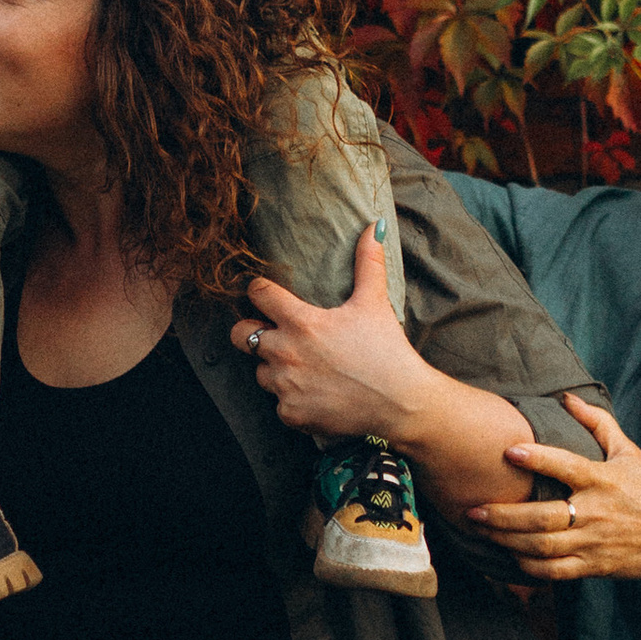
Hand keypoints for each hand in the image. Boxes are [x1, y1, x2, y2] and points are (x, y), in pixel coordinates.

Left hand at [237, 228, 431, 435]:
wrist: (401, 402)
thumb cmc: (387, 350)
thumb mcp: (375, 302)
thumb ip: (368, 262)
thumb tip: (375, 225)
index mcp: (301, 322)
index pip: (258, 294)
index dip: (260, 290)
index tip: (267, 294)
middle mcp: (285, 353)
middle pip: (239, 335)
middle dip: (249, 330)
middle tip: (270, 332)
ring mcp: (285, 386)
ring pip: (260, 372)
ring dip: (274, 368)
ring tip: (303, 366)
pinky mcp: (291, 414)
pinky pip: (279, 404)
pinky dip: (292, 400)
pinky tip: (315, 393)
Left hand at [470, 395, 640, 583]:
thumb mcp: (629, 453)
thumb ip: (598, 424)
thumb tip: (567, 397)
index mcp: (604, 480)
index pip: (567, 466)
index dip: (537, 458)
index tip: (507, 450)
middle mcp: (597, 512)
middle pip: (543, 517)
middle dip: (504, 515)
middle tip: (472, 508)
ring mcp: (594, 542)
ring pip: (543, 547)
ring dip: (507, 540)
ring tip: (480, 530)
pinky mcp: (593, 566)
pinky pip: (554, 572)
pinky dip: (528, 567)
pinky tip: (508, 556)